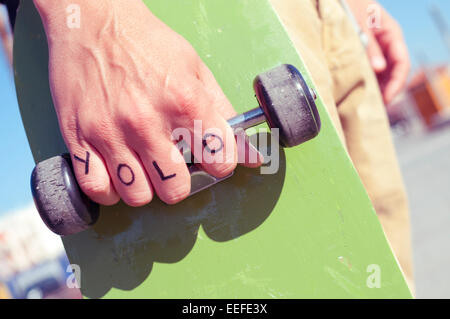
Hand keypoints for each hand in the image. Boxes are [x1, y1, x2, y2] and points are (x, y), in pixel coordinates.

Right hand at [34, 0, 261, 206]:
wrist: (94, 20)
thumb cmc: (148, 45)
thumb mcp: (196, 70)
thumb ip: (225, 115)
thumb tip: (252, 155)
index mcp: (185, 101)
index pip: (219, 162)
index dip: (219, 164)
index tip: (210, 159)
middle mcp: (148, 121)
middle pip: (175, 190)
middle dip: (180, 183)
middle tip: (174, 167)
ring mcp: (110, 132)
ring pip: (137, 195)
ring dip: (145, 188)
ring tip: (144, 169)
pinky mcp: (78, 137)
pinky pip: (98, 189)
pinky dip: (110, 190)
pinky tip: (117, 174)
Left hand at [346, 0, 409, 103]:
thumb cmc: (349, 5)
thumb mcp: (359, 23)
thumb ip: (369, 45)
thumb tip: (378, 69)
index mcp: (391, 34)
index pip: (402, 63)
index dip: (396, 83)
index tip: (386, 99)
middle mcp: (386, 44)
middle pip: (393, 73)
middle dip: (387, 91)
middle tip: (374, 109)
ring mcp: (375, 50)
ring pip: (381, 75)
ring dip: (376, 90)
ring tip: (365, 106)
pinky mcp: (363, 55)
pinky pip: (369, 72)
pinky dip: (365, 84)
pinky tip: (356, 95)